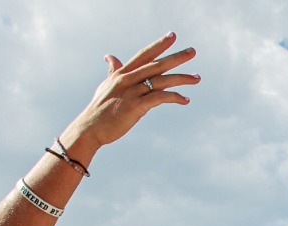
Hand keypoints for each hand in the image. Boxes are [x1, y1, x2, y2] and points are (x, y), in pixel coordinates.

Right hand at [63, 34, 198, 152]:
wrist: (90, 127)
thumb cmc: (99, 109)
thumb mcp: (106, 85)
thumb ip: (112, 71)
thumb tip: (109, 57)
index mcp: (122, 73)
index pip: (144, 55)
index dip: (158, 45)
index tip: (172, 36)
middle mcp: (127, 79)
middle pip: (156, 64)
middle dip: (176, 57)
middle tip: (193, 51)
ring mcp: (131, 92)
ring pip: (161, 80)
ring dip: (181, 78)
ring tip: (197, 77)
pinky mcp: (135, 106)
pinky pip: (159, 98)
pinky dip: (174, 97)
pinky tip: (186, 100)